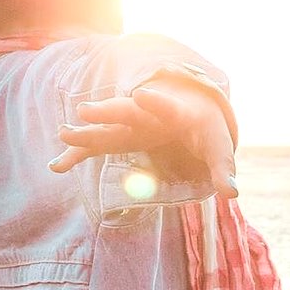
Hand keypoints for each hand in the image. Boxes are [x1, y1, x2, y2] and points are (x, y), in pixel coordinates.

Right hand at [50, 84, 237, 198]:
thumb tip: (231, 194)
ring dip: (86, 132)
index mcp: (176, 113)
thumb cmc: (206, 129)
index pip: (166, 107)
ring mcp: (132, 125)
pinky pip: (97, 146)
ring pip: (107, 127)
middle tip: (84, 110)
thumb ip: (223, 170)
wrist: (192, 108)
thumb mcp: (219, 147)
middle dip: (107, 111)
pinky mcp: (122, 138)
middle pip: (126, 112)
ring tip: (63, 134)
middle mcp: (149, 115)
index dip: (156, 102)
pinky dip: (79, 154)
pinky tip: (57, 166)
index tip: (142, 95)